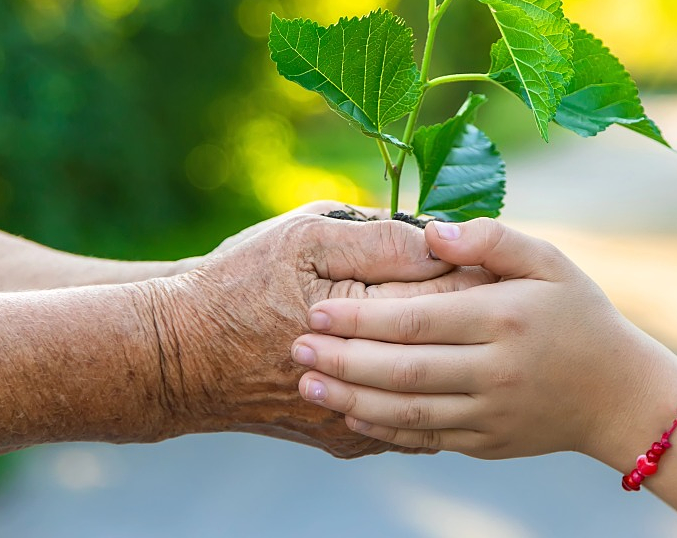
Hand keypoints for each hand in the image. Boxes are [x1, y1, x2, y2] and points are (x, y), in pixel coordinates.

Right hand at [141, 210, 493, 457]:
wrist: (179, 358)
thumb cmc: (239, 285)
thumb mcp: (303, 237)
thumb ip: (377, 238)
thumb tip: (439, 238)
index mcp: (367, 320)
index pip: (452, 295)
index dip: (479, 270)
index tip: (494, 255)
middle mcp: (369, 380)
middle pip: (453, 345)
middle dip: (477, 316)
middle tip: (496, 287)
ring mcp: (360, 419)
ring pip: (437, 389)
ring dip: (454, 357)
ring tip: (466, 328)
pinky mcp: (348, 439)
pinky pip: (409, 419)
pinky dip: (424, 391)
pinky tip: (431, 364)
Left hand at [289, 219, 676, 461]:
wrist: (620, 395)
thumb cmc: (580, 316)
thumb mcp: (550, 261)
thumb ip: (490, 238)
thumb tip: (430, 231)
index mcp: (505, 318)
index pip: (419, 318)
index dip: (363, 316)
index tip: (318, 308)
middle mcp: (496, 370)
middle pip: (404, 368)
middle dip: (343, 358)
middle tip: (295, 345)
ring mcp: (491, 413)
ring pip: (409, 410)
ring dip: (351, 398)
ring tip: (306, 383)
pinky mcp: (488, 444)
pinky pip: (426, 438)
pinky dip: (384, 429)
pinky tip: (349, 415)